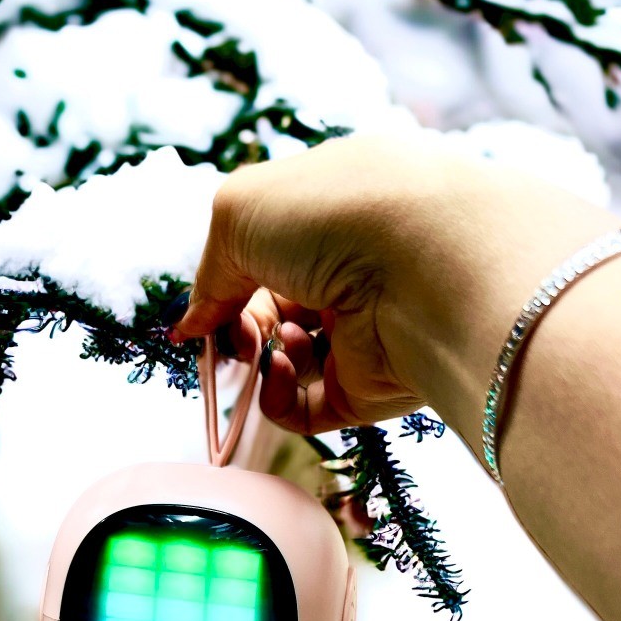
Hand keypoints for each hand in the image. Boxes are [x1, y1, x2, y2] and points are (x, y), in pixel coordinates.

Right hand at [171, 132, 617, 440]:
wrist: (426, 267)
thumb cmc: (335, 216)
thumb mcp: (240, 212)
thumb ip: (210, 271)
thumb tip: (194, 324)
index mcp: (334, 214)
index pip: (270, 257)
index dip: (229, 286)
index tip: (204, 313)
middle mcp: (354, 271)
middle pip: (275, 313)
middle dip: (240, 326)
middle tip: (232, 335)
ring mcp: (364, 331)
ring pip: (287, 362)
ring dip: (260, 358)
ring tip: (268, 347)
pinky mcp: (371, 387)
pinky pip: (307, 408)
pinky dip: (278, 399)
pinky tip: (278, 375)